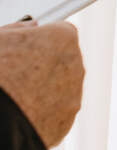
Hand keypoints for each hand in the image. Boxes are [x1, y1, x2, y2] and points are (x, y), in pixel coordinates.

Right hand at [0, 20, 84, 147]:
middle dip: (43, 66)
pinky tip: (20, 115)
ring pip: (60, 88)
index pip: (60, 32)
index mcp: (63, 37)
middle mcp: (76, 64)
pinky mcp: (65, 124)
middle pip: (62, 60)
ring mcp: (73, 96)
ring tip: (15, 98)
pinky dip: (41, 115)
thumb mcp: (0, 40)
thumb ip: (20, 28)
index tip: (26, 49)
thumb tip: (30, 26)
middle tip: (16, 75)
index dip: (40, 42)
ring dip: (43, 91)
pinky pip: (55, 114)